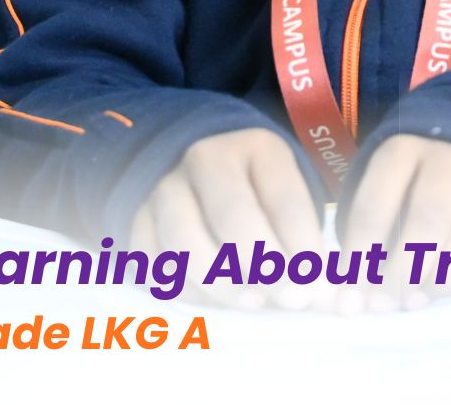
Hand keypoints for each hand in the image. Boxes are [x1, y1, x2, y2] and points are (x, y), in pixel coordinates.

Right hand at [129, 128, 323, 310]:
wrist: (198, 164)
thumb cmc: (259, 187)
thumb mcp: (287, 192)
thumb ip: (301, 238)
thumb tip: (315, 294)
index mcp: (257, 146)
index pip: (284, 199)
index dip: (302, 247)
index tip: (314, 285)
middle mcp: (205, 159)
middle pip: (233, 216)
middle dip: (264, 266)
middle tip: (288, 298)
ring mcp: (164, 187)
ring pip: (186, 242)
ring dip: (222, 282)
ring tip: (252, 302)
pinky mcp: (135, 218)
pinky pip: (154, 263)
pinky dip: (184, 288)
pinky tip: (213, 301)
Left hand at [340, 136, 450, 312]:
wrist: (444, 174)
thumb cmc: (393, 196)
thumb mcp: (370, 205)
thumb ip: (360, 251)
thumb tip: (352, 304)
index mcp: (401, 153)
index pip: (377, 203)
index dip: (361, 252)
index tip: (351, 290)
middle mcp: (446, 161)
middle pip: (430, 214)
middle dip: (405, 265)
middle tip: (386, 301)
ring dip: (440, 273)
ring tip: (413, 300)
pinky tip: (435, 292)